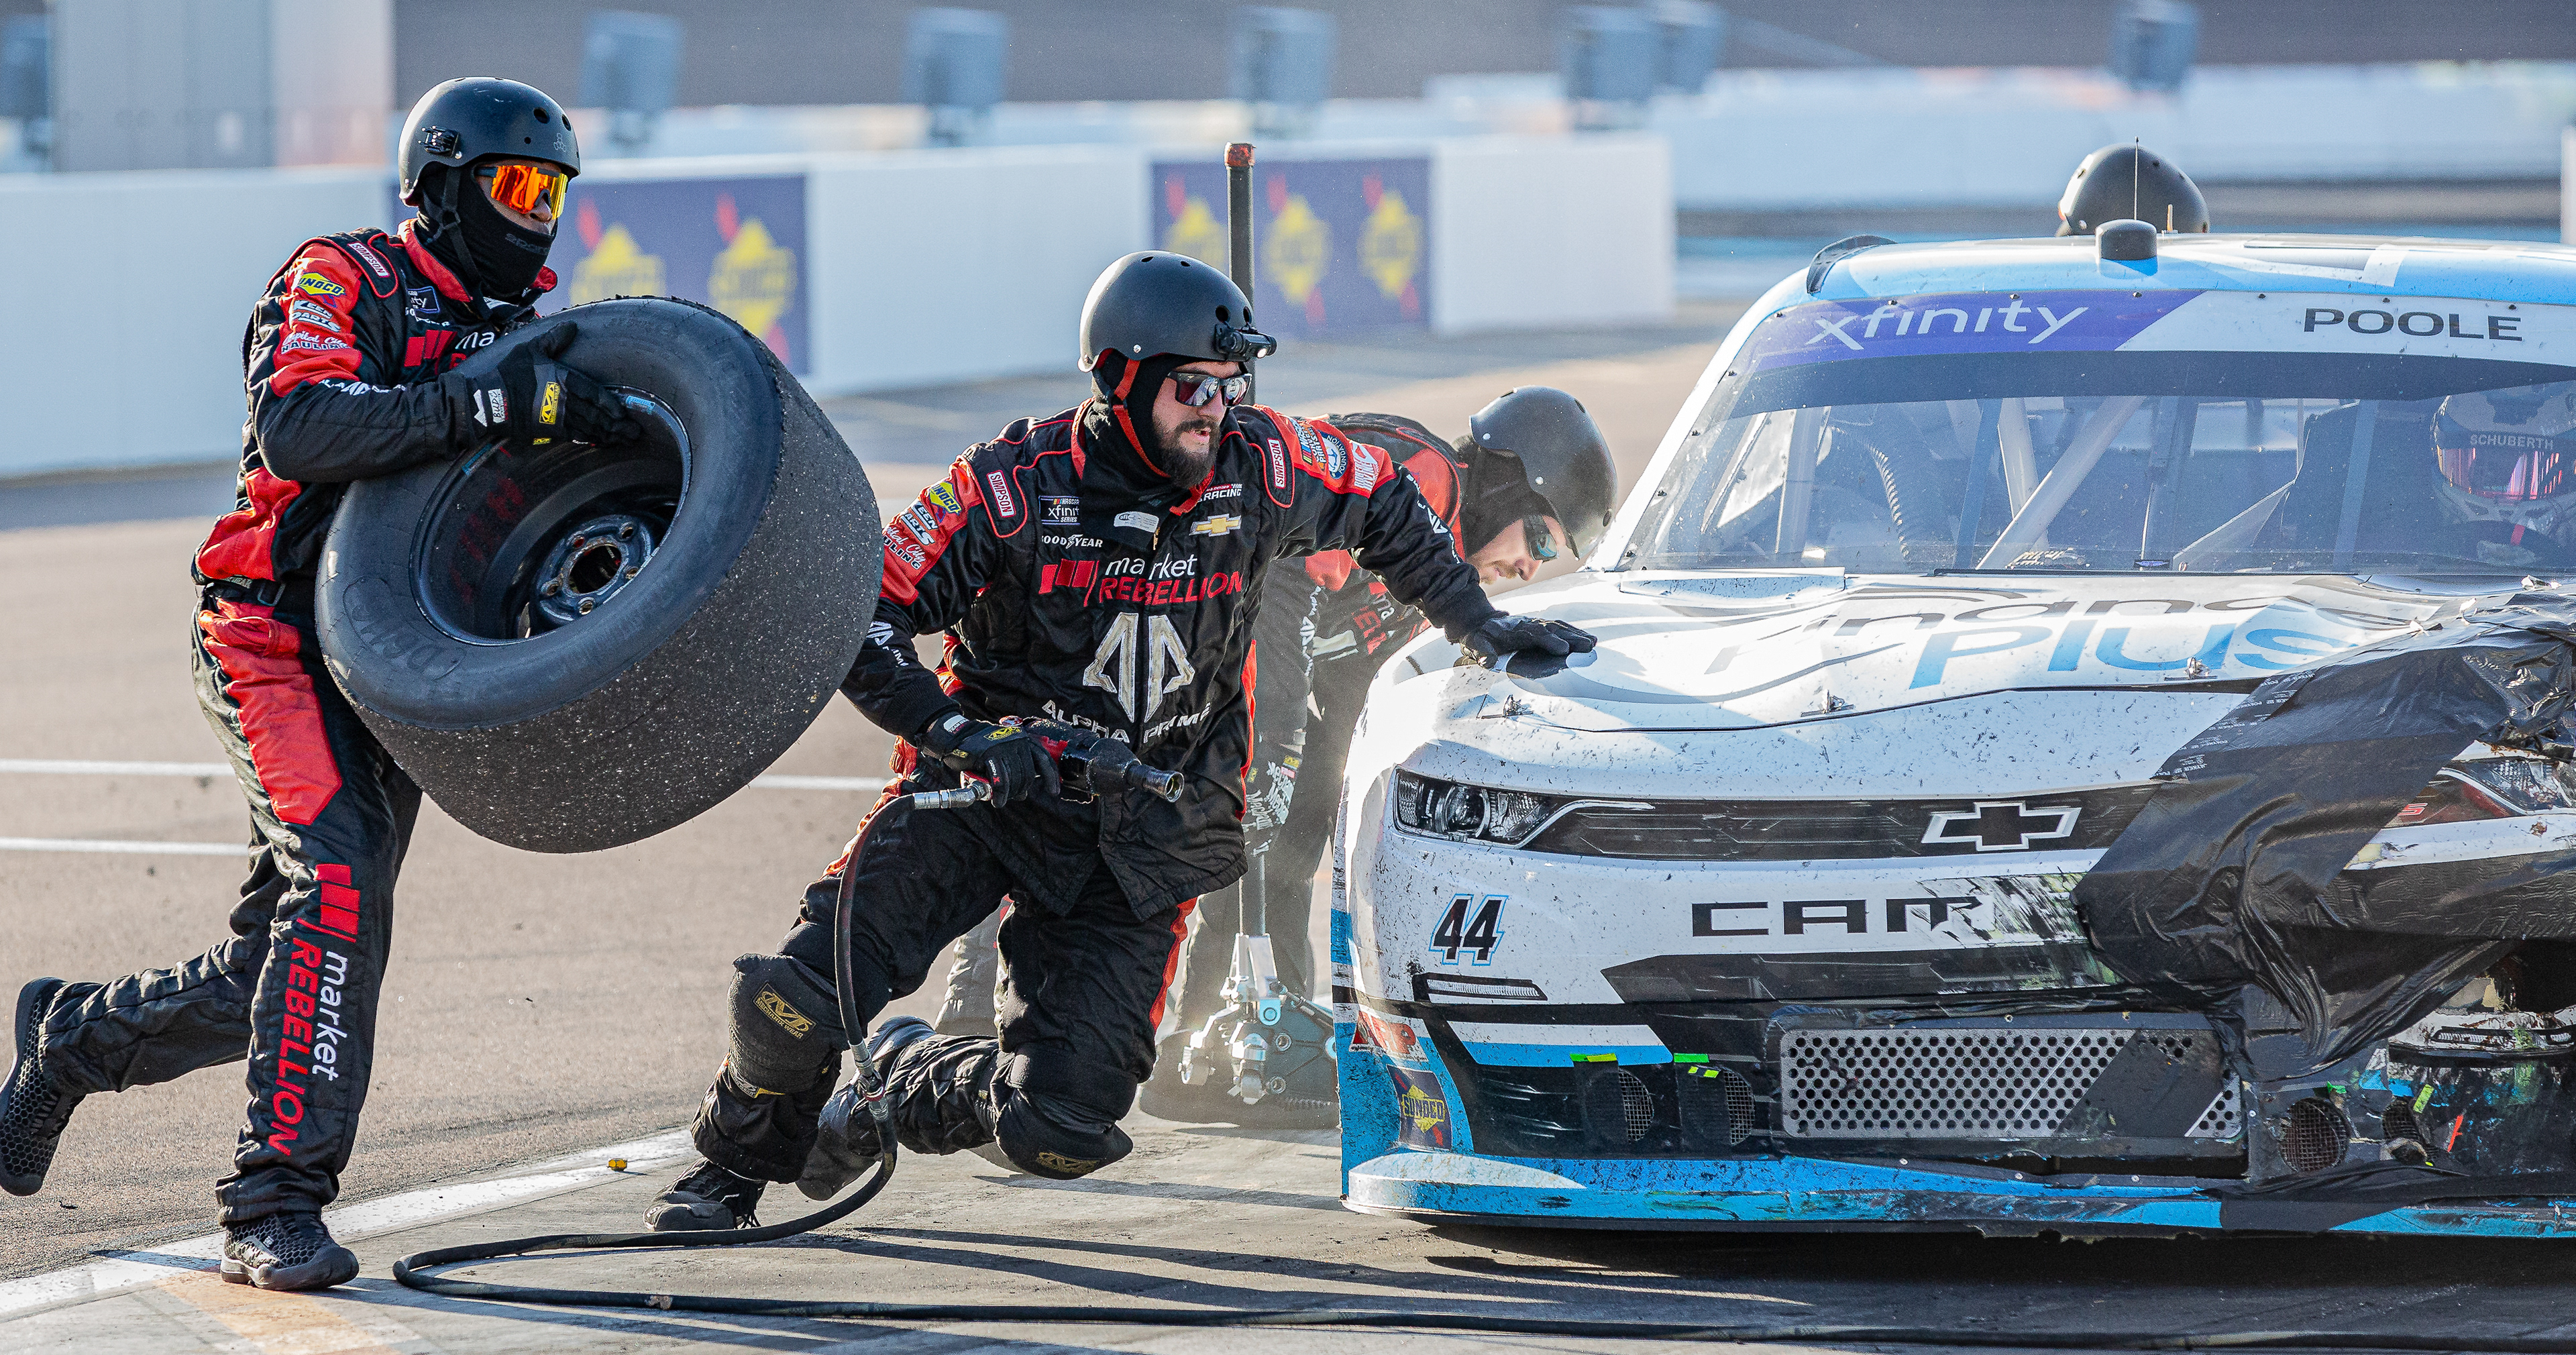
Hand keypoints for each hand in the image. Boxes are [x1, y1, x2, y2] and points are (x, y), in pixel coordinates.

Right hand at [447, 323, 640, 449]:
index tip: (624, 412)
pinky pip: (577, 437)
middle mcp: (566, 402)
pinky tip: (603, 443)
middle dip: (618, 426)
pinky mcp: (551, 431)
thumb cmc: (510, 373)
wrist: (489, 400)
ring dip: (610, 436)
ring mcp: (559, 419)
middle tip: (636, 433)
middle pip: (599, 416)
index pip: (595, 393)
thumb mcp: (532, 350)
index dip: (611, 404)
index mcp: (564, 380)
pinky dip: (593, 440)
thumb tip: (572, 326)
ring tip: (626, 440)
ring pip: (591, 429)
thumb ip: (555, 340)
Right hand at [916, 713, 1059, 805]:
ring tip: (1002, 799)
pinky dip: (1000, 793)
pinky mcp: (990, 753)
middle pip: (1029, 773)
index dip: (1050, 777)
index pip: (1044, 759)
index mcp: (1024, 739)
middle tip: (1013, 797)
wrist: (956, 737)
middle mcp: (1018, 740)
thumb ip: (1015, 770)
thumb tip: (1023, 794)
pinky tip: (998, 801)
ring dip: (1010, 794)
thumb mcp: (1002, 756)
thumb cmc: (980, 750)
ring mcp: (1004, 746)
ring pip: (1015, 778)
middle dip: (1022, 789)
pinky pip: (1000, 779)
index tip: (1053, 792)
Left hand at [1461, 614, 1596, 665]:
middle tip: (1587, 647)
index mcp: (1515, 629)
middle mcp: (1530, 624)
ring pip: (1560, 628)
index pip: (1536, 634)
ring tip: (1592, 644)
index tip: (1563, 650)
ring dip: (1576, 635)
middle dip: (1570, 638)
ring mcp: (1537, 624)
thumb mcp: (1476, 643)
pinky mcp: (1542, 627)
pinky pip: (1561, 629)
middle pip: (1553, 629)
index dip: (1550, 641)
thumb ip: (1483, 651)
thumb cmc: (1480, 636)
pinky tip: (1589, 639)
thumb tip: (1487, 660)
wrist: (1481, 622)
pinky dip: (1575, 633)